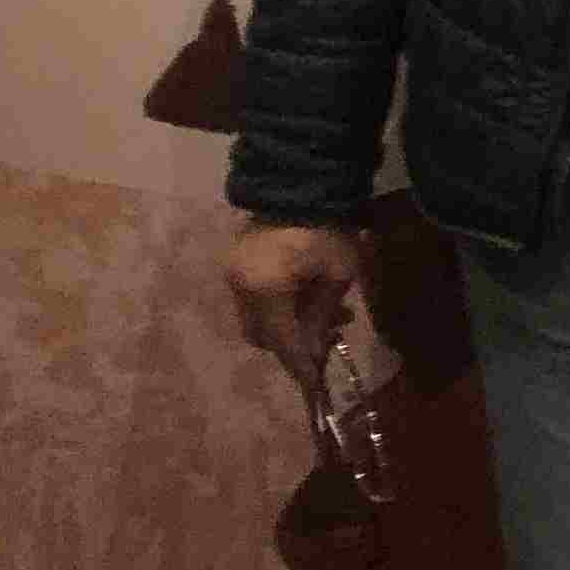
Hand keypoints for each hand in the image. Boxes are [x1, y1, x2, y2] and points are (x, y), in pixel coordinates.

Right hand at [227, 217, 366, 381]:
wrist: (300, 183)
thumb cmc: (327, 230)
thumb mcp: (337, 274)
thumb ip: (323, 315)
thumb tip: (316, 348)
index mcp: (264, 290)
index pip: (281, 340)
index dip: (298, 363)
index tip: (312, 387)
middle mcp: (240, 286)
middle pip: (262, 334)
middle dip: (294, 342)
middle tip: (330, 334)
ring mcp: (232, 274)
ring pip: (257, 317)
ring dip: (288, 322)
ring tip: (332, 312)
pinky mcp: (235, 263)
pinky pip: (253, 297)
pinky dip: (278, 304)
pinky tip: (308, 294)